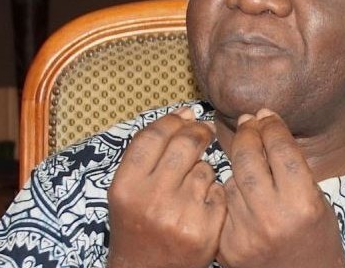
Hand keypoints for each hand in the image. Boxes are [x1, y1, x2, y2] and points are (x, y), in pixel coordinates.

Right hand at [107, 108, 225, 267]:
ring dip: (203, 169)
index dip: (173, 120)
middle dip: (198, 131)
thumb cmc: (136, 224)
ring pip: (205, 168)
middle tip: (203, 131)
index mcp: (125, 186)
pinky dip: (214, 193)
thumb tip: (185, 113)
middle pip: (185, 143)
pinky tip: (202, 205)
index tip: (185, 114)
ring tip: (192, 184)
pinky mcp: (205, 230)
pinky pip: (218, 191)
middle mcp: (151, 199)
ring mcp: (180, 215)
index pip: (153, 136)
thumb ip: (148, 153)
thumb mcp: (127, 190)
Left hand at [217, 109, 344, 267]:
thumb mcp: (317, 200)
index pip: (281, 149)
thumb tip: (266, 128)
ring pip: (230, 179)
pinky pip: (222, 203)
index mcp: (302, 203)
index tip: (266, 114)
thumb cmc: (316, 237)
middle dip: (247, 133)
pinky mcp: (226, 245)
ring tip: (249, 161)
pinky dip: (229, 193)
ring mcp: (245, 233)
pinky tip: (240, 191)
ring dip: (238, 165)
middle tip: (248, 121)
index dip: (272, 126)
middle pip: (248, 158)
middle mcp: (272, 217)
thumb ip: (293, 168)